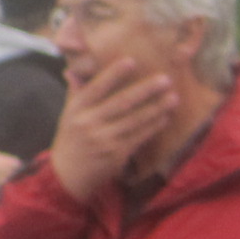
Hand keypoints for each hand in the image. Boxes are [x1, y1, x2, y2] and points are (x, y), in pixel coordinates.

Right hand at [48, 60, 176, 204]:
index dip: (114, 74)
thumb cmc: (70, 140)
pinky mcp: (117, 155)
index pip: (96, 88)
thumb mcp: (67, 115)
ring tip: (173, 97)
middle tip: (165, 79)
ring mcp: (104, 140)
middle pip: (121, 103)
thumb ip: (76, 93)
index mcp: (77, 109)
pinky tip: (165, 117)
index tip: (131, 62)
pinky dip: (153, 126)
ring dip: (156, 108)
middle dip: (145, 90)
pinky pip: (139, 137)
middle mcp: (89, 123)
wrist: (66, 177)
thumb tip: (74, 71)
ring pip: (135, 120)